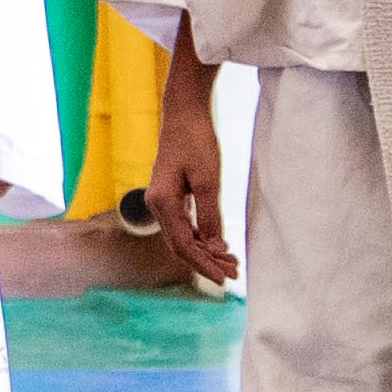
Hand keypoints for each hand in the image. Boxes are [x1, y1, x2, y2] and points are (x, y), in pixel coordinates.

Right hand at [148, 54, 237, 288]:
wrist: (184, 112)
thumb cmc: (195, 141)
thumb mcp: (207, 181)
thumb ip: (210, 216)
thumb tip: (215, 247)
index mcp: (162, 204)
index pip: (184, 245)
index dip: (205, 264)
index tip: (225, 278)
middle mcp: (157, 206)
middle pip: (181, 245)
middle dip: (206, 261)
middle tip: (234, 273)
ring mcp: (162, 201)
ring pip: (182, 237)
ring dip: (205, 251)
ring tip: (230, 261)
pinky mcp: (170, 195)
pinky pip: (183, 225)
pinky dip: (200, 237)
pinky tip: (217, 243)